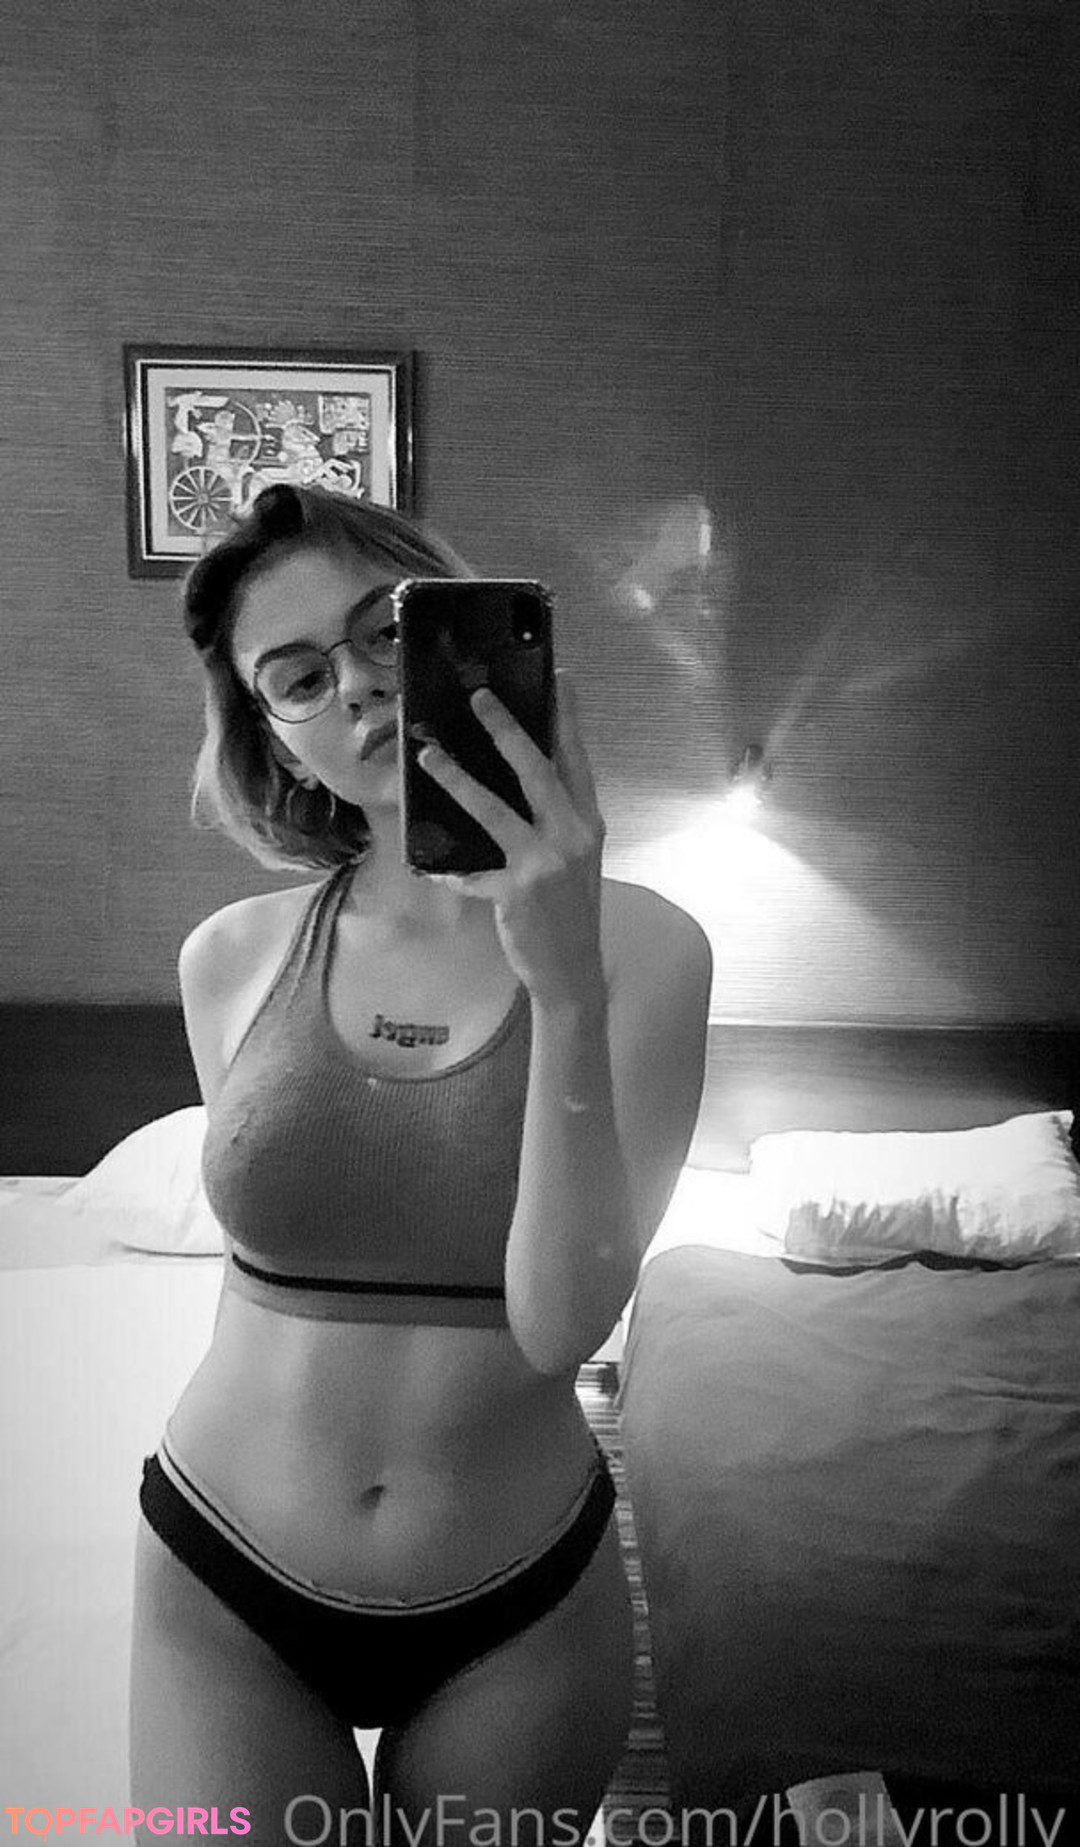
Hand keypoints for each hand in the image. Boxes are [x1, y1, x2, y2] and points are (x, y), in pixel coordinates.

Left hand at [417, 670, 606, 1009]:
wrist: (572, 970)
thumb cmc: (569, 911)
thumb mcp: (575, 860)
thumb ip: (555, 822)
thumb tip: (521, 783)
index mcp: (588, 824)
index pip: (577, 761)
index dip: (568, 719)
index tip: (560, 679)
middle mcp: (571, 836)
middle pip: (538, 771)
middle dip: (508, 730)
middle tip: (481, 697)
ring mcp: (544, 863)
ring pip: (495, 810)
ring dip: (458, 779)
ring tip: (428, 754)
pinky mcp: (516, 891)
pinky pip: (471, 872)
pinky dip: (449, 870)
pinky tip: (429, 866)